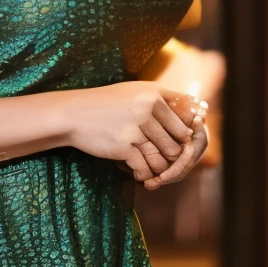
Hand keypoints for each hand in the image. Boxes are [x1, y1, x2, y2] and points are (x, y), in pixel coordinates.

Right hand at [63, 82, 208, 187]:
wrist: (74, 114)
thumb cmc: (106, 103)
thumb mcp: (135, 91)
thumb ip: (162, 99)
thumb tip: (194, 111)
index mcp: (154, 94)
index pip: (184, 122)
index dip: (184, 137)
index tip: (177, 144)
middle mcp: (148, 109)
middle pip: (176, 142)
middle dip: (172, 156)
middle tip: (166, 162)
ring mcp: (136, 128)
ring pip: (163, 158)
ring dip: (159, 167)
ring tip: (151, 168)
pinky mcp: (124, 146)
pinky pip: (145, 168)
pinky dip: (144, 175)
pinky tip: (138, 174)